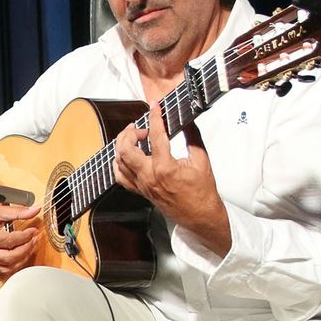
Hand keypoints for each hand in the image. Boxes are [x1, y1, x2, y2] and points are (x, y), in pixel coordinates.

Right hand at [0, 200, 42, 280]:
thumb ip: (17, 211)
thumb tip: (34, 210)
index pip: (9, 241)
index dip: (25, 237)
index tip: (32, 231)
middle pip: (9, 258)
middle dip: (26, 250)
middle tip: (32, 241)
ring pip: (6, 269)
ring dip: (21, 260)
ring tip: (27, 249)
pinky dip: (11, 269)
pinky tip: (17, 259)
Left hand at [113, 102, 230, 254]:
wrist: (198, 214)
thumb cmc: (201, 191)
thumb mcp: (201, 159)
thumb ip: (193, 136)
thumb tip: (187, 119)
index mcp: (165, 168)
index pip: (156, 136)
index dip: (154, 117)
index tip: (155, 106)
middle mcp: (149, 177)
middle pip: (126, 149)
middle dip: (130, 133)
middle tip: (141, 128)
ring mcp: (142, 185)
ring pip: (119, 162)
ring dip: (123, 145)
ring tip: (134, 137)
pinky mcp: (140, 191)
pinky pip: (120, 176)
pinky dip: (119, 163)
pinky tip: (126, 155)